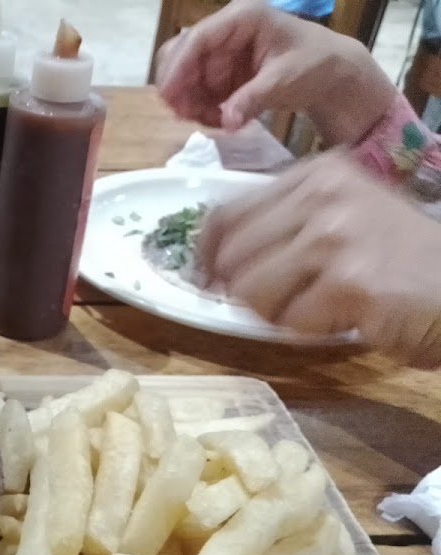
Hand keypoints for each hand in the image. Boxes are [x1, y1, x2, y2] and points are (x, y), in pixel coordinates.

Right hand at [155, 0, 395, 146]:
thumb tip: (227, 121)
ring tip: (211, 121)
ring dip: (190, 102)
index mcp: (242, 18)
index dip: (178, 67)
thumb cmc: (314, 65)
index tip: (168, 97)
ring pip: (185, 76)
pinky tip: (219, 119)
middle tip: (185, 116)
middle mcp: (226, 30)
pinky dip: (201, 107)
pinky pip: (197, 90)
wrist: (331, 73)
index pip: (198, 39)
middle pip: (182, 55)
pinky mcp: (221, 71)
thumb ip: (253, 99)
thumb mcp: (284, 80)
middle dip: (179, 87)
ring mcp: (222, 52)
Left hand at [198, 153, 440, 367]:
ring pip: (252, 291)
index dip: (208, 255)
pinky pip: (291, 320)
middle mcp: (324, 194)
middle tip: (290, 301)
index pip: (227, 214)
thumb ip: (281, 228)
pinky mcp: (350, 279)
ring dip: (280, 314)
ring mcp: (337, 234)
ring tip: (323, 306)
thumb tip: (208, 265)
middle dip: (249, 292)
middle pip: (232, 258)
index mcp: (316, 174)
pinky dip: (311, 330)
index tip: (209, 281)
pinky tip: (349, 316)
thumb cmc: (398, 262)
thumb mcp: (339, 221)